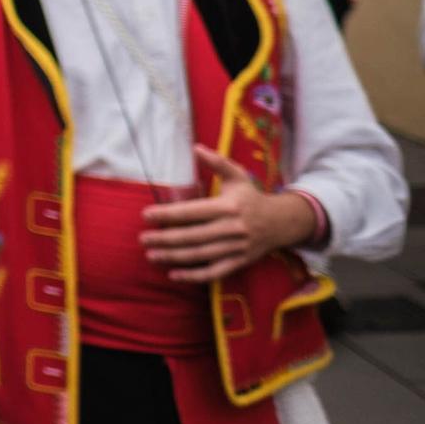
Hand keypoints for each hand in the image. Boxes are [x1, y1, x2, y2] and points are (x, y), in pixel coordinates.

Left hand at [140, 145, 317, 283]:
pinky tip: (173, 275)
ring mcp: (237, 248)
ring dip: (174, 257)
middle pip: (194, 236)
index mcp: (229, 207)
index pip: (193, 212)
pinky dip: (194, 276)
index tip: (146, 215)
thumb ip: (217, 162)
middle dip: (166, 239)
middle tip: (143, 238)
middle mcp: (233, 228)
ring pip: (201, 255)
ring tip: (151, 255)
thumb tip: (195, 148)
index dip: (169, 214)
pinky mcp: (240, 262)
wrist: (281, 222)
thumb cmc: (251, 197)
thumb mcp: (238, 176)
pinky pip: (215, 272)